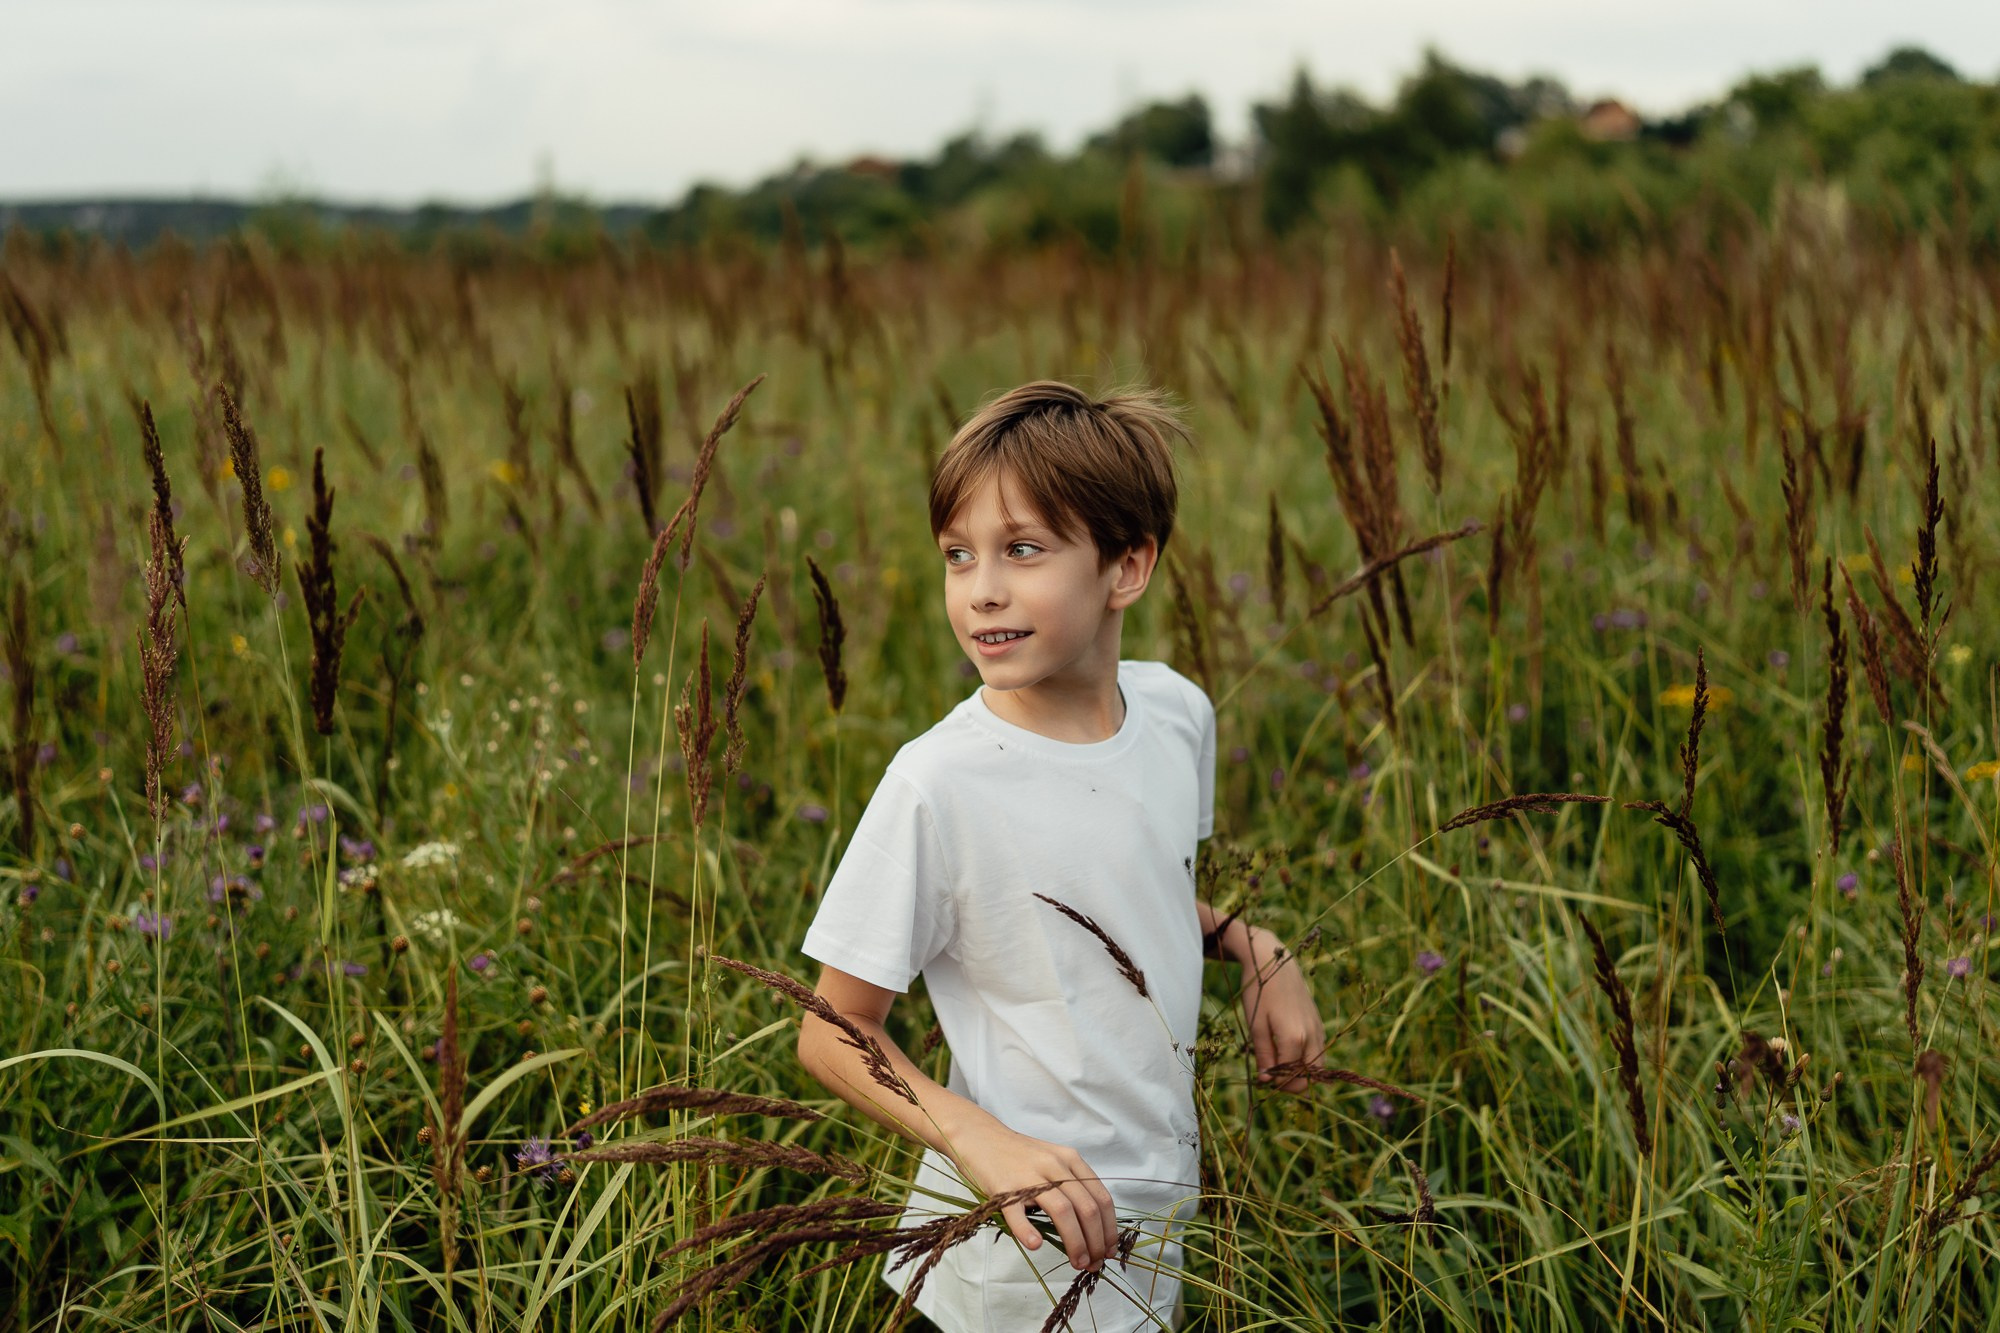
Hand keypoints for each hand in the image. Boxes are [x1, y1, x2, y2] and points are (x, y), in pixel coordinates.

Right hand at [946, 1117, 1118, 1271]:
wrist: (980, 1136)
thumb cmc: (1019, 1155)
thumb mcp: (1053, 1161)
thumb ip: (1072, 1186)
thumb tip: (1093, 1228)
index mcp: (1070, 1160)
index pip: (1100, 1198)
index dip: (1110, 1228)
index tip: (1110, 1250)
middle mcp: (1054, 1165)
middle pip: (1086, 1208)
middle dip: (1096, 1241)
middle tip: (1095, 1264)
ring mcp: (1029, 1176)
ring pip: (1063, 1211)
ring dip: (1075, 1242)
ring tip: (1078, 1262)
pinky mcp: (1003, 1187)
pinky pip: (1018, 1213)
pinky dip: (1028, 1232)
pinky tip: (1036, 1245)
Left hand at [1238, 927, 1325, 1093]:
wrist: (1275, 962)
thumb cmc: (1260, 993)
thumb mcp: (1256, 1026)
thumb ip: (1264, 1056)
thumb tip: (1267, 1081)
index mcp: (1295, 1039)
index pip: (1291, 1079)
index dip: (1276, 1084)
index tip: (1262, 1078)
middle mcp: (1312, 1037)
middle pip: (1310, 1078)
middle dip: (1291, 1083)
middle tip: (1271, 1075)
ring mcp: (1319, 1030)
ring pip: (1317, 1066)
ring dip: (1301, 1072)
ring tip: (1278, 1062)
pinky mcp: (1319, 1023)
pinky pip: (1318, 1051)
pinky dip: (1306, 1058)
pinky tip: (1287, 1049)